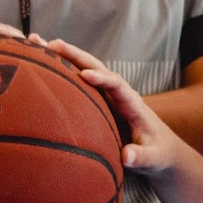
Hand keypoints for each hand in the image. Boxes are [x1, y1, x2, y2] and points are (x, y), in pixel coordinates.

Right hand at [49, 38, 182, 175]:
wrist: (162, 151)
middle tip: (51, 44)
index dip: (102, 78)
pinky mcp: (99, 103)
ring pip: (85, 71)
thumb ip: (142, 157)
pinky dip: (63, 72)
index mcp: (133, 104)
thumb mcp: (155, 159)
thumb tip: (126, 156)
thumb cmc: (159, 154)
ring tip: (40, 44)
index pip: (117, 85)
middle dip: (75, 55)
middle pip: (97, 68)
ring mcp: (108, 97)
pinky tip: (44, 66)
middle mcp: (119, 94)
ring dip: (65, 57)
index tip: (84, 75)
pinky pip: (79, 84)